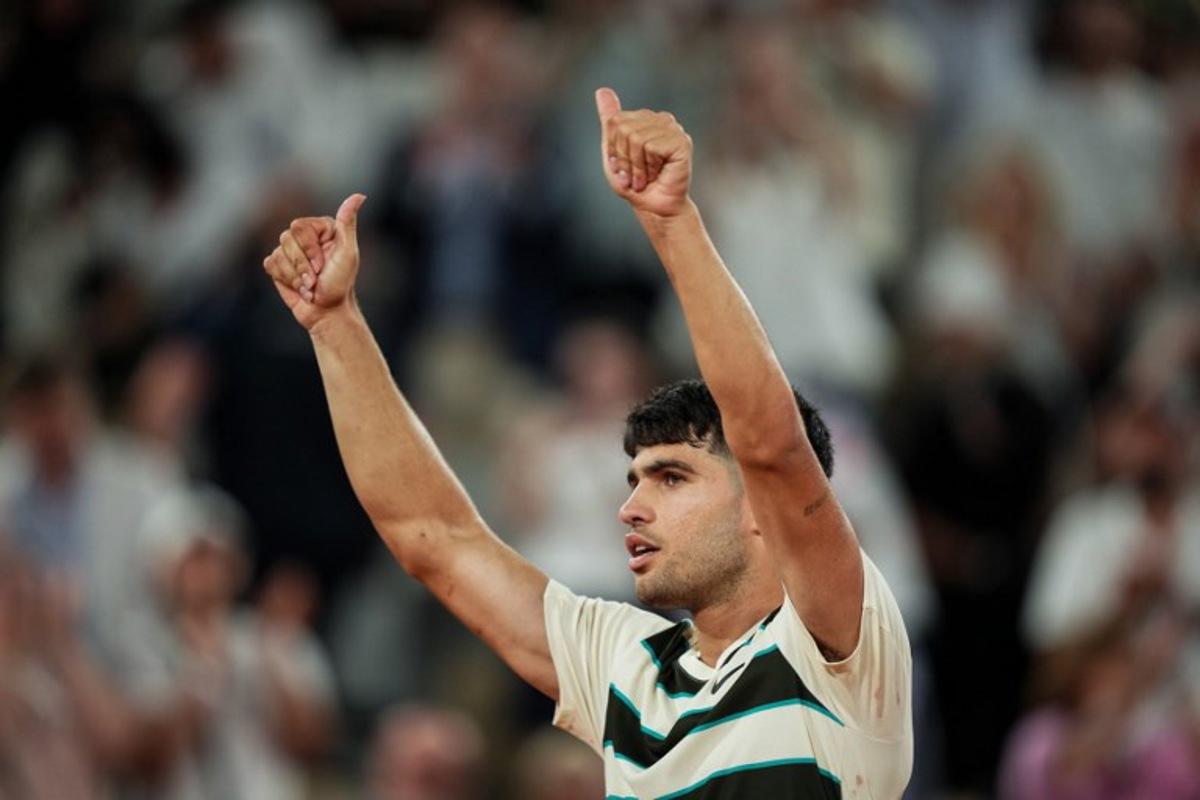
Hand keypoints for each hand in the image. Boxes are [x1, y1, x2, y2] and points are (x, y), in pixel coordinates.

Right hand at [263, 193, 366, 329]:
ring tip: (310, 286)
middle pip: (286, 239)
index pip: (299, 227)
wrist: (327, 311)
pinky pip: (271, 264)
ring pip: (278, 254)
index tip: (323, 266)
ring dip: (295, 276)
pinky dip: (285, 279)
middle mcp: (304, 236)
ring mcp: (290, 250)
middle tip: (316, 278)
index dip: (309, 249)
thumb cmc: (340, 283)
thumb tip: (359, 195)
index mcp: (321, 228)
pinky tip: (299, 288)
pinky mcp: (279, 265)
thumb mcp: (347, 253)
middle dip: (301, 264)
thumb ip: (347, 224)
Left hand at [595, 88, 692, 217]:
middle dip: (624, 159)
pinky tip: (658, 174)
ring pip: (636, 138)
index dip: (614, 149)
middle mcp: (660, 119)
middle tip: (635, 175)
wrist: (655, 208)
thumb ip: (609, 121)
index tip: (624, 167)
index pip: (614, 121)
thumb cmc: (635, 184)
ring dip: (636, 167)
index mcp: (644, 118)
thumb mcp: (614, 152)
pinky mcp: (682, 142)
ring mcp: (673, 129)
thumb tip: (601, 89)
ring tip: (646, 177)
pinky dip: (649, 167)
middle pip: (623, 128)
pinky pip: (651, 147)